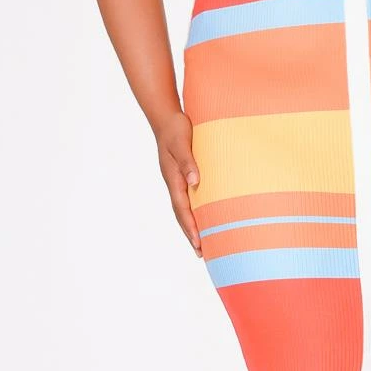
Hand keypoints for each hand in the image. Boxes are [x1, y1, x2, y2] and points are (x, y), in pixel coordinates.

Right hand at [154, 112, 202, 254]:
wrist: (167, 117)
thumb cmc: (176, 128)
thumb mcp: (181, 143)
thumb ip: (188, 162)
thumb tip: (195, 181)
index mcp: (173, 178)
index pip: (182, 208)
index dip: (190, 226)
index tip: (198, 242)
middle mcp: (174, 183)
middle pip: (181, 214)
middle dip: (191, 234)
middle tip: (201, 253)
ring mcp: (177, 180)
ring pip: (184, 209)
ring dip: (191, 226)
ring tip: (201, 244)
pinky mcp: (182, 175)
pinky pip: (188, 199)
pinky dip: (194, 212)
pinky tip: (203, 217)